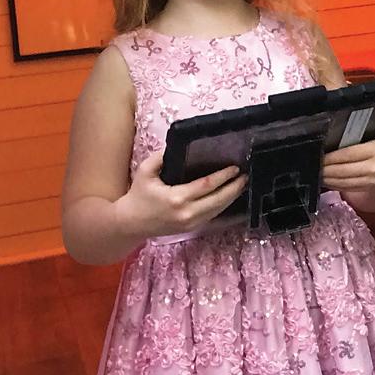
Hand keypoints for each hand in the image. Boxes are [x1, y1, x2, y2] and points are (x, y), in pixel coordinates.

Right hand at [114, 151, 247, 238]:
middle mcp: (186, 213)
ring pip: (217, 210)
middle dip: (234, 188)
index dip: (223, 177)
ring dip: (231, 197)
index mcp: (176, 198)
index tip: (234, 168)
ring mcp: (190, 223)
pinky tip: (228, 196)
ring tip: (242, 184)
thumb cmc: (138, 196)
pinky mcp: (190, 228)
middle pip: (217, 200)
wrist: (130, 224)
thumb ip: (161, 157)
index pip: (206, 186)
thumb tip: (177, 146)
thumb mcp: (146, 171)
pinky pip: (212, 216)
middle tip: (245, 176)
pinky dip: (222, 206)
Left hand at [322, 111, 374, 195]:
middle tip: (312, 158)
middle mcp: (374, 167)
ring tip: (315, 169)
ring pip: (343, 180)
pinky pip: (347, 187)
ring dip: (327, 176)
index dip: (332, 154)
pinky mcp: (367, 188)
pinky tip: (325, 179)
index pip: (349, 153)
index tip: (320, 149)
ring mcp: (370, 180)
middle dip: (325, 166)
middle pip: (343, 168)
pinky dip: (334, 184)